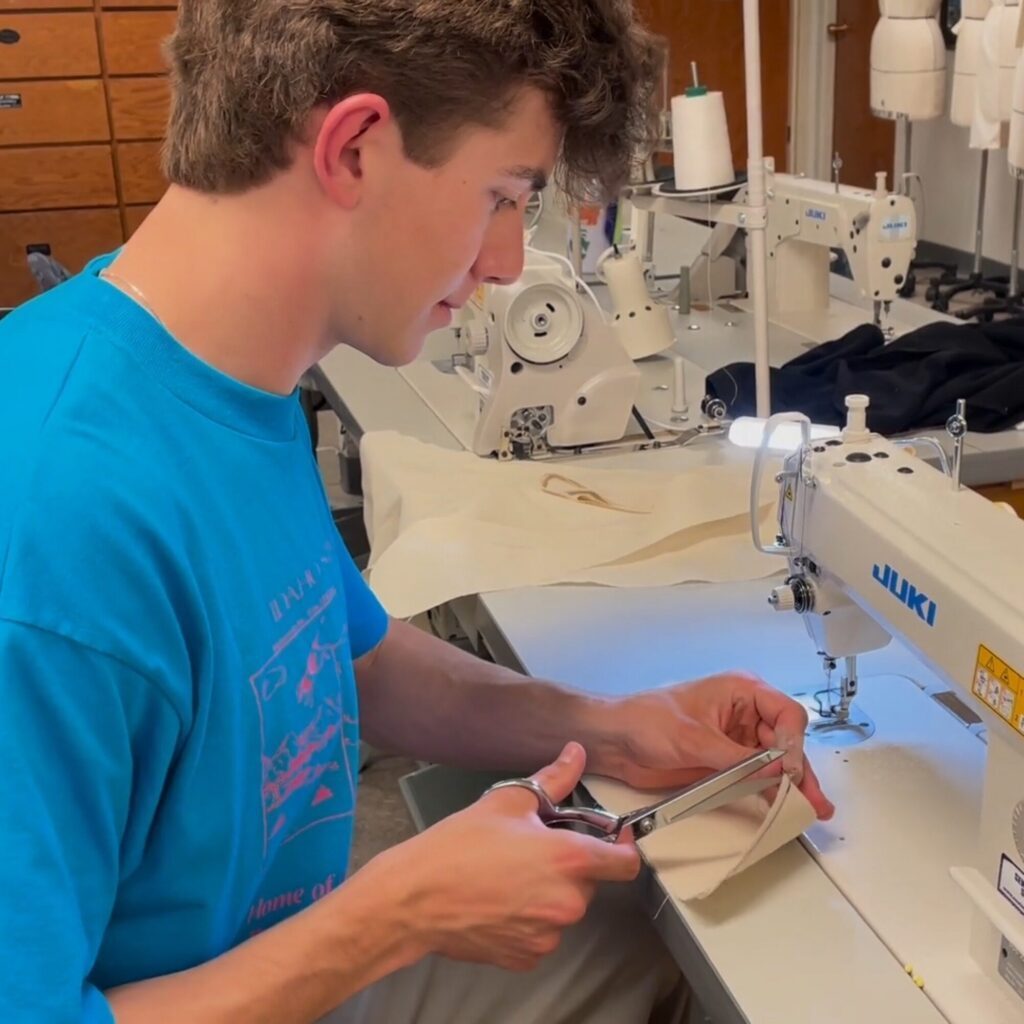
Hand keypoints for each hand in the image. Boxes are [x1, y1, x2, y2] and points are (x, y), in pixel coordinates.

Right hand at [378, 742, 639, 971]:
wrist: (414, 898)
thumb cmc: (458, 845)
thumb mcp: (507, 802)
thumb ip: (552, 779)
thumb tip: (576, 754)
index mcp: (569, 860)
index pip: (626, 863)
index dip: (624, 848)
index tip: (611, 837)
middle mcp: (567, 902)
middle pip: (588, 881)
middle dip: (568, 864)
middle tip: (533, 848)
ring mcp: (549, 935)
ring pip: (563, 907)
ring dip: (548, 891)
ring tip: (509, 874)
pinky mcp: (528, 957)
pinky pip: (542, 932)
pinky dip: (529, 917)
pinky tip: (498, 900)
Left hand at [600, 672, 833, 819]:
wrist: (616, 741)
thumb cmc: (646, 721)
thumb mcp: (693, 738)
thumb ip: (737, 758)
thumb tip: (774, 772)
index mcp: (741, 691)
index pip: (785, 713)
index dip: (793, 742)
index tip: (788, 769)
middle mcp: (744, 714)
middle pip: (786, 741)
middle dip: (800, 770)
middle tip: (813, 800)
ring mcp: (736, 740)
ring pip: (776, 763)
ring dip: (792, 785)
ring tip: (810, 809)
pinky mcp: (726, 763)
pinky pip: (756, 777)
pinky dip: (770, 792)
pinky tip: (783, 807)